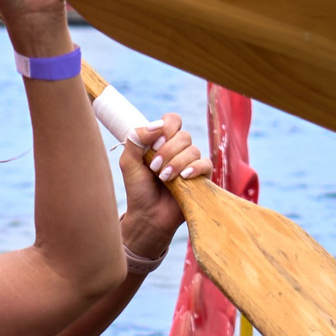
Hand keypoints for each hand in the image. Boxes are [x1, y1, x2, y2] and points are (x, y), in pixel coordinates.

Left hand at [117, 114, 204, 262]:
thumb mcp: (129, 162)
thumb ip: (136, 139)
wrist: (148, 215)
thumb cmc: (138, 189)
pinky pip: (206, 163)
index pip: (172, 120)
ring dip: (176, 162)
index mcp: (161, 141)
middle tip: (154, 167)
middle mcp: (178, 150)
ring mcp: (191, 163)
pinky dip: (194, 168)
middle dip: (167, 150)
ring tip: (164, 178)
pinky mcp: (201, 177)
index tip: (154, 144)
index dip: (166, 128)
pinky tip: (183, 177)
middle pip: (183, 135)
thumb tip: (157, 124)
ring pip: (193, 150)